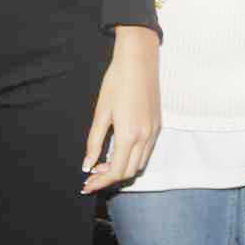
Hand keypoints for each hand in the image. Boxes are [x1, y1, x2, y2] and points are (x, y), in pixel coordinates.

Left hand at [81, 25, 159, 193]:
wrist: (139, 60)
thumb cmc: (116, 82)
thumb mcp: (101, 113)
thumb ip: (94, 142)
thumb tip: (87, 165)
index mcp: (129, 135)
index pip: (116, 171)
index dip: (100, 182)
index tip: (87, 184)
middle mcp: (145, 137)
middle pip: (129, 172)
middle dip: (110, 178)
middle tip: (91, 176)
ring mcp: (154, 131)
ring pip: (140, 164)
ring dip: (122, 169)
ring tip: (102, 164)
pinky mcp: (157, 125)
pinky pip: (146, 151)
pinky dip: (132, 158)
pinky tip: (118, 150)